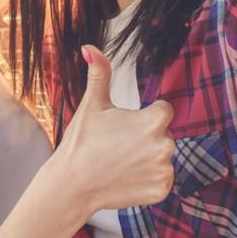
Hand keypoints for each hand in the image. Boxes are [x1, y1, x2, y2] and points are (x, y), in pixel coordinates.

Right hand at [52, 45, 175, 212]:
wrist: (71, 185)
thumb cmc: (81, 141)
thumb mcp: (92, 104)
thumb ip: (99, 73)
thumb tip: (89, 46)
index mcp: (154, 120)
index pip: (163, 111)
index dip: (144, 116)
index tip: (125, 127)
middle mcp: (165, 145)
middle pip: (162, 135)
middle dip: (145, 139)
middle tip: (118, 147)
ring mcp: (164, 170)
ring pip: (162, 158)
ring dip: (147, 160)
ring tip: (120, 164)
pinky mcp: (161, 190)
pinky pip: (161, 180)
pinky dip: (148, 180)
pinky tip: (126, 178)